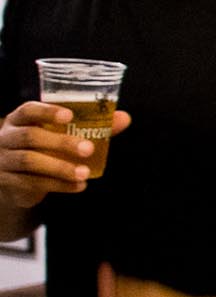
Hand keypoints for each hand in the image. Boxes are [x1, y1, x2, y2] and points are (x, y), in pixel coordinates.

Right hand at [0, 101, 130, 208]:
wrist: (15, 179)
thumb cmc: (43, 148)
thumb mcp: (60, 135)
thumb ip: (91, 126)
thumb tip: (124, 118)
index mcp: (20, 120)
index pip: (29, 110)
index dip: (47, 111)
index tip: (69, 115)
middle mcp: (7, 137)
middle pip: (30, 136)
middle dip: (61, 142)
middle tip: (88, 149)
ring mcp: (5, 160)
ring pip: (29, 161)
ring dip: (60, 167)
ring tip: (85, 172)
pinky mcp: (8, 182)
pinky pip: (31, 183)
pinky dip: (58, 185)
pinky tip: (78, 185)